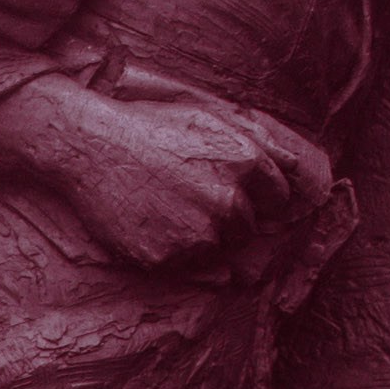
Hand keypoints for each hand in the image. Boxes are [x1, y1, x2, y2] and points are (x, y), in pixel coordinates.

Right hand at [0, 69, 333, 275]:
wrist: (91, 147)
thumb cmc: (148, 129)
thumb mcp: (208, 121)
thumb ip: (258, 144)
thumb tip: (298, 167)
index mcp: (246, 163)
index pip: (278, 198)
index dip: (259, 197)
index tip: (233, 192)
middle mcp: (229, 201)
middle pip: (247, 229)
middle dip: (227, 220)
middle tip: (187, 199)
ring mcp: (200, 233)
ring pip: (217, 251)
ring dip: (199, 238)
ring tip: (165, 210)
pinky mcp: (169, 258)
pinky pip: (184, 267)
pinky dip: (171, 252)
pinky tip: (149, 225)